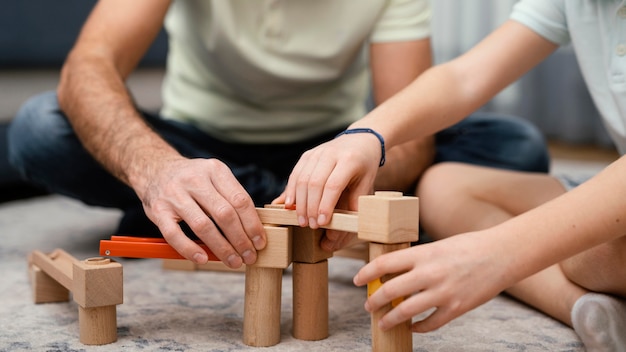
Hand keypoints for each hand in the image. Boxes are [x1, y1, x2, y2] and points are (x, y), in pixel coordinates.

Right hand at [139, 157, 265, 267]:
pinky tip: (203, 258)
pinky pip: (175, 234)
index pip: (240, 200)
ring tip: (233, 261)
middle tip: (249, 256)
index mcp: (215, 170)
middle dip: (241, 240)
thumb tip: (253, 230)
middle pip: (224, 214)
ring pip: (203, 225)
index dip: (253, 224)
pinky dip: (190, 249)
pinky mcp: (158, 210)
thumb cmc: (193, 180)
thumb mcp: (214, 177)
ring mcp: (174, 194)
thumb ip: (231, 198)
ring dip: (221, 248)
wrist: (155, 169)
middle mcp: (195, 180)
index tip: (260, 242)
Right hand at [277, 132, 380, 229]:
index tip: (322, 223)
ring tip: (301, 220)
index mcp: (349, 160)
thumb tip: (340, 228)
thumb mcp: (367, 183)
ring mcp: (317, 152)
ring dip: (299, 202)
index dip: (325, 205)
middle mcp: (330, 153)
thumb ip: (355, 203)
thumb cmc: (365, 165)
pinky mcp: (307, 155)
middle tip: (310, 225)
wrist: (360, 139)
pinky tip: (290, 205)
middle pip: (315, 183)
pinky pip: (296, 173)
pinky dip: (291, 190)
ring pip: (302, 179)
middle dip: (310, 207)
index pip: (333, 185)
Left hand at [353, 232, 510, 331]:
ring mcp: (443, 292)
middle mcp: (430, 273)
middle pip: (390, 290)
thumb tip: (393, 272)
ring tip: (383, 321)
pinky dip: (418, 327)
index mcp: (423, 254)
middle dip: (374, 300)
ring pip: (406, 311)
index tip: (357, 280)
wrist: (501, 254)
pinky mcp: (456, 308)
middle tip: (368, 305)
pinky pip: (430, 324)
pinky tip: (413, 327)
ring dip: (390, 319)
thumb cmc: (468, 246)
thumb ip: (416, 259)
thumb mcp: (436, 246)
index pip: (384, 264)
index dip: (366, 273)